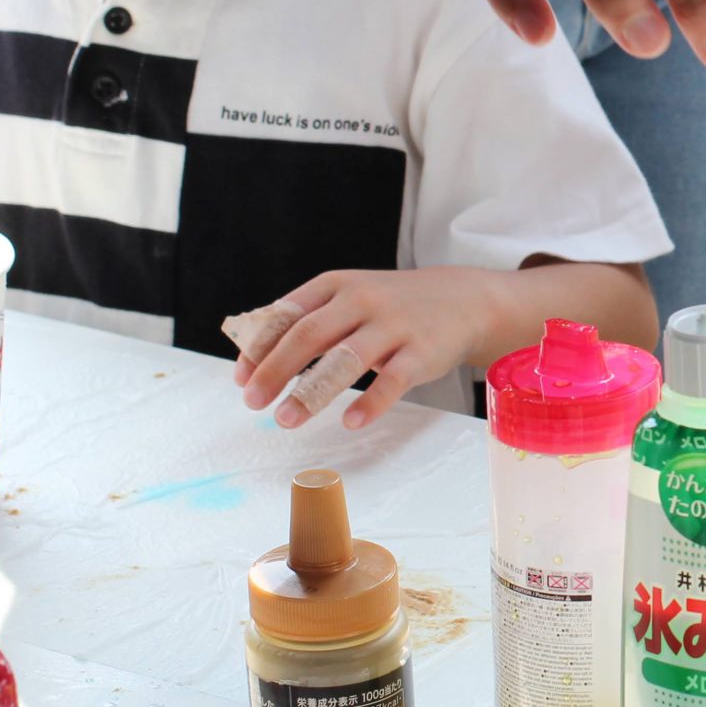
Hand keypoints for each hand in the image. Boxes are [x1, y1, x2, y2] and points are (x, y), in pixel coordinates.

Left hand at [235, 268, 499, 429]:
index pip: (287, 313)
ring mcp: (394, 325)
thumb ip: (309, 321)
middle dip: (276, 370)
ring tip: (286, 419)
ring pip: (346, 359)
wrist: (464, 300)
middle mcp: (362, 300)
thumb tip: (255, 362)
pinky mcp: (422, 352)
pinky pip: (393, 381)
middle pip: (310, 334)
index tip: (241, 379)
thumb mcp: (349, 297)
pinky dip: (371, 403)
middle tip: (253, 402)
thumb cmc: (391, 306)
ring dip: (312, 392)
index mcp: (336, 285)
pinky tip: (350, 421)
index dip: (260, 346)